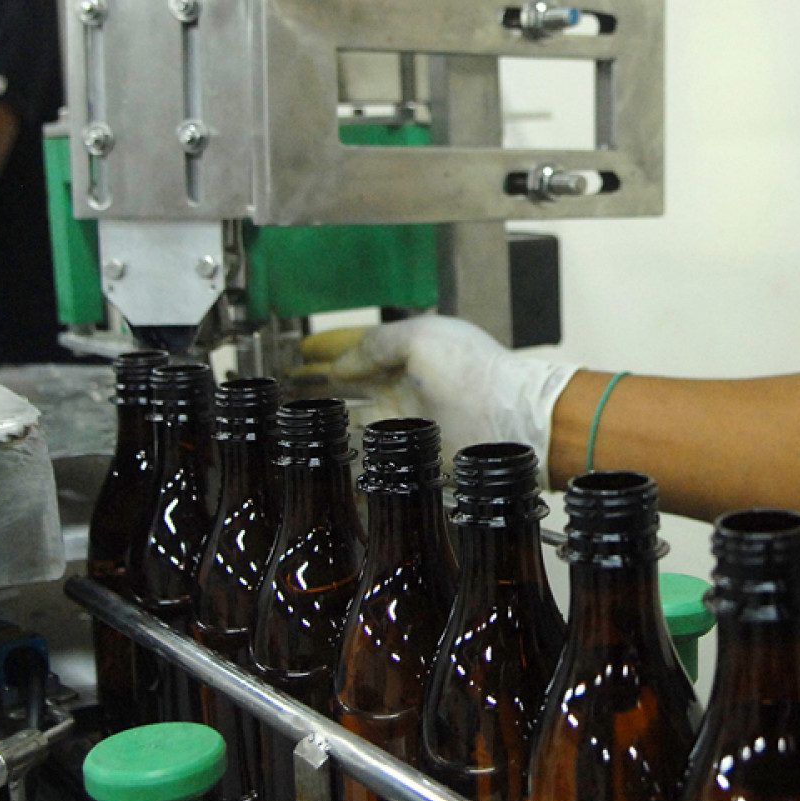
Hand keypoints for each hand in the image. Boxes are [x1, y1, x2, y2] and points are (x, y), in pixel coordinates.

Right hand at [301, 315, 578, 471]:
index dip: (329, 349)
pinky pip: (373, 460)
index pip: (359, 347)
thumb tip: (343, 367)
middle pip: (352, 386)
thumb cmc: (475, 372)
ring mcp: (408, 422)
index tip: (301, 351)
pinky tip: (326, 461)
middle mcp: (405, 386)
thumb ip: (377, 344)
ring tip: (295, 424)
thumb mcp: (422, 339)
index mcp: (409, 352)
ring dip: (328, 422)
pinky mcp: (413, 456)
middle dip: (320, 385)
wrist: (511, 419)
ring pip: (355, 422)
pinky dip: (349, 460)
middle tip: (287, 387)